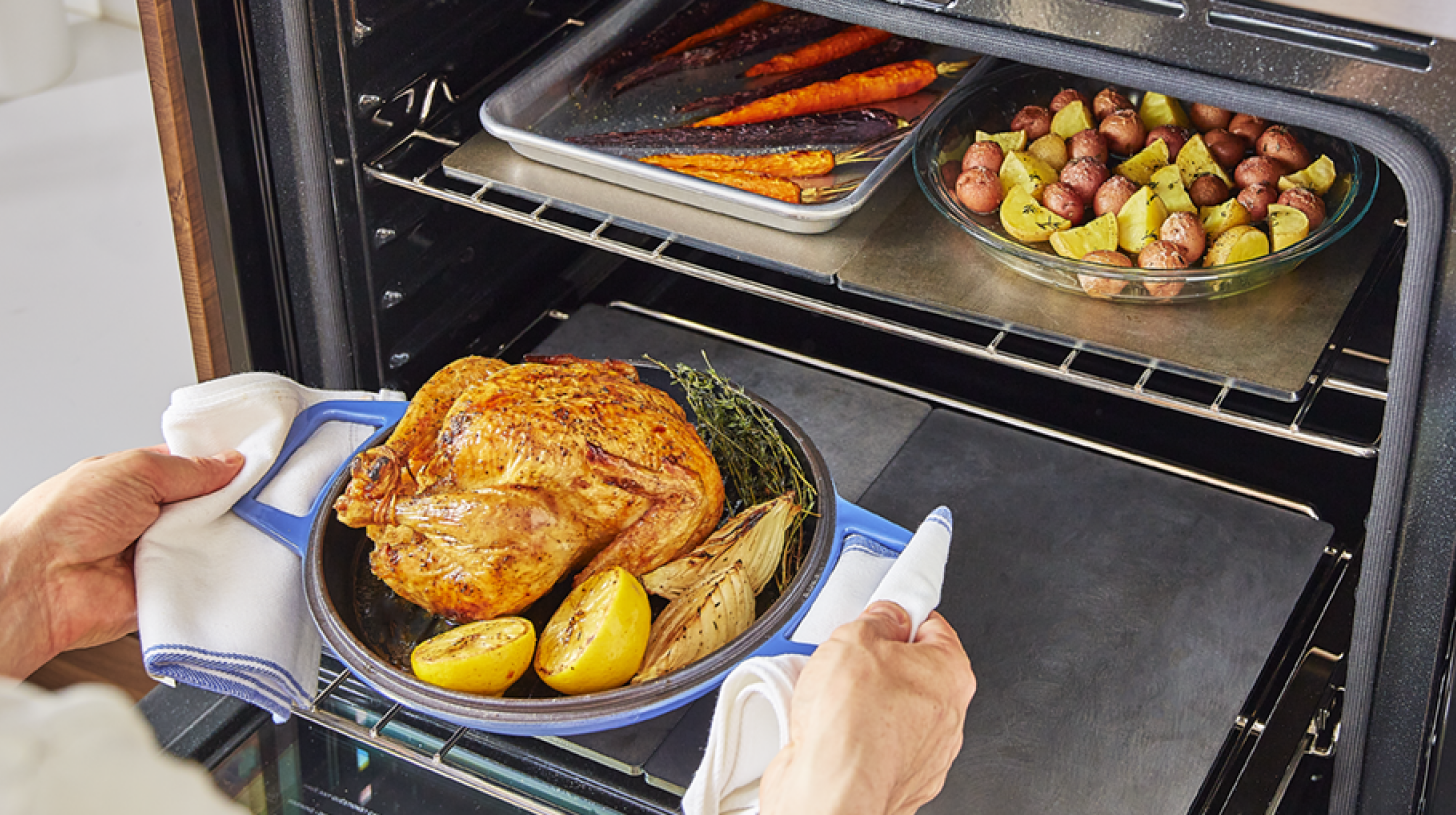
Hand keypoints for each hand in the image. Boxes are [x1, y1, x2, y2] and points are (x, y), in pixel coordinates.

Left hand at [0, 446, 243, 678]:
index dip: (223, 466)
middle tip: (253, 498)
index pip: (192, 469)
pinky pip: (203, 579)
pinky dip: (215, 573)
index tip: (255, 465)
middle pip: (207, 506)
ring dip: (222, 537)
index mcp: (135, 482)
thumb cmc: (62, 520)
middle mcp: (146, 517)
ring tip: (240, 528)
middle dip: (229, 503)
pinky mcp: (164, 588)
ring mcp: (156, 554)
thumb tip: (230, 463)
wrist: (39, 583)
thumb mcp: (135, 470)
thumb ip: (189, 468)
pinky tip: (227, 561)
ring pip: (210, 542)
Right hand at [760, 602, 975, 814]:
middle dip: (878, 660)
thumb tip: (885, 615)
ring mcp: (926, 753)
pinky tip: (832, 729)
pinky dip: (856, 735)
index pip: (933, 626)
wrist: (831, 792)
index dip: (901, 616)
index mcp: (951, 673)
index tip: (881, 616)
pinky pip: (877, 742)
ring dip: (865, 700)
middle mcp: (948, 716)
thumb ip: (877, 618)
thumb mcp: (855, 639)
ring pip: (893, 708)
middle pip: (912, 668)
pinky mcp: (899, 779)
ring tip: (833, 698)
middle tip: (850, 658)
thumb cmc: (853, 725)